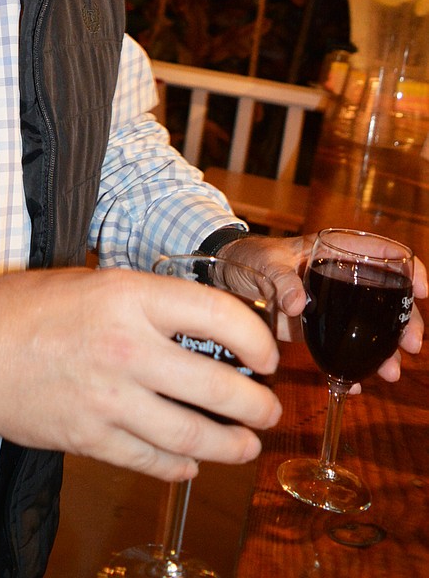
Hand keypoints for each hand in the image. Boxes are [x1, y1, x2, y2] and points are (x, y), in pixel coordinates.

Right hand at [0, 266, 280, 482]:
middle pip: (218, 386)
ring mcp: (109, 398)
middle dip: (256, 406)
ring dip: (230, 445)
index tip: (266, 355)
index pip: (219, 316)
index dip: (256, 340)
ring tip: (247, 446)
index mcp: (131, 297)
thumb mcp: (96, 281)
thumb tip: (203, 328)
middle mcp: (128, 348)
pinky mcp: (90, 436)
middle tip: (268, 411)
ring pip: (191, 434)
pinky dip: (178, 465)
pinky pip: (150, 460)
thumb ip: (148, 303)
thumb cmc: (29, 306)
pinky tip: (191, 463)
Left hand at [217, 233, 427, 383]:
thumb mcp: (266, 262)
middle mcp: (342, 278)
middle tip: (411, 345)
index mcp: (336, 252)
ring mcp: (333, 306)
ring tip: (391, 372)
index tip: (421, 290)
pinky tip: (355, 384)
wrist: (227, 279)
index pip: (382, 252)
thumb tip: (298, 304)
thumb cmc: (251, 257)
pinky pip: (342, 348)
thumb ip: (283, 280)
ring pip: (371, 327)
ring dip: (385, 350)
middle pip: (387, 296)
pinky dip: (351, 367)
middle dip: (405, 321)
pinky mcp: (318, 330)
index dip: (409, 267)